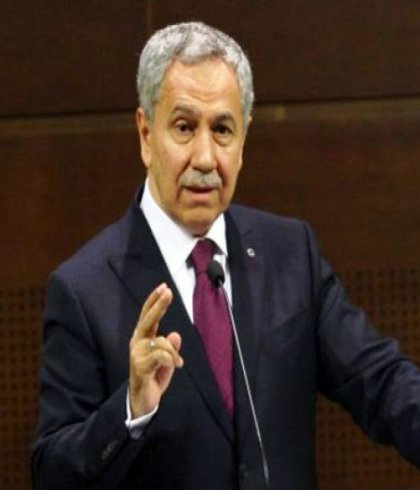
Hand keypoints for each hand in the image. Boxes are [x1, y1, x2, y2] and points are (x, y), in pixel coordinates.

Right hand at [128, 283, 183, 417]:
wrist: (142, 401)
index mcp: (142, 338)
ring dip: (173, 352)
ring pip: (161, 341)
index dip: (154, 301)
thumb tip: (175, 334)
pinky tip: (176, 366)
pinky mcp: (140, 366)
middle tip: (167, 291)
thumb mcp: (167, 360)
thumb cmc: (153, 376)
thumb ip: (170, 346)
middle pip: (148, 319)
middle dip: (158, 304)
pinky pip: (162, 355)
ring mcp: (137, 354)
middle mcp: (137, 342)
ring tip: (177, 363)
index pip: (147, 315)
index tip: (164, 287)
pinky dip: (172, 359)